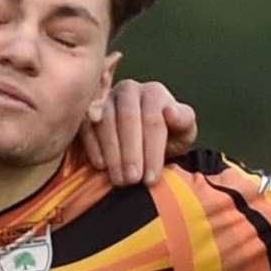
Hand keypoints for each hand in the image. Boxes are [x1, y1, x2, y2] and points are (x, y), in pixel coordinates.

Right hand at [81, 79, 198, 185]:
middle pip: (129, 119)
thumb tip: (170, 112)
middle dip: (131, 153)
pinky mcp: (87, 109)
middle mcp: (129, 90)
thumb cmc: (168, 135)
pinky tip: (101, 166)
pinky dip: (92, 146)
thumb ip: (184, 121)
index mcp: (154, 93)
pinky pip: (86, 125)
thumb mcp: (183, 130)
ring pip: (106, 121)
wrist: (146, 137)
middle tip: (132, 180)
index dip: (152, 151)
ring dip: (112, 153)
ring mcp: (106, 98)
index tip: (150, 178)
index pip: (153, 120)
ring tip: (119, 179)